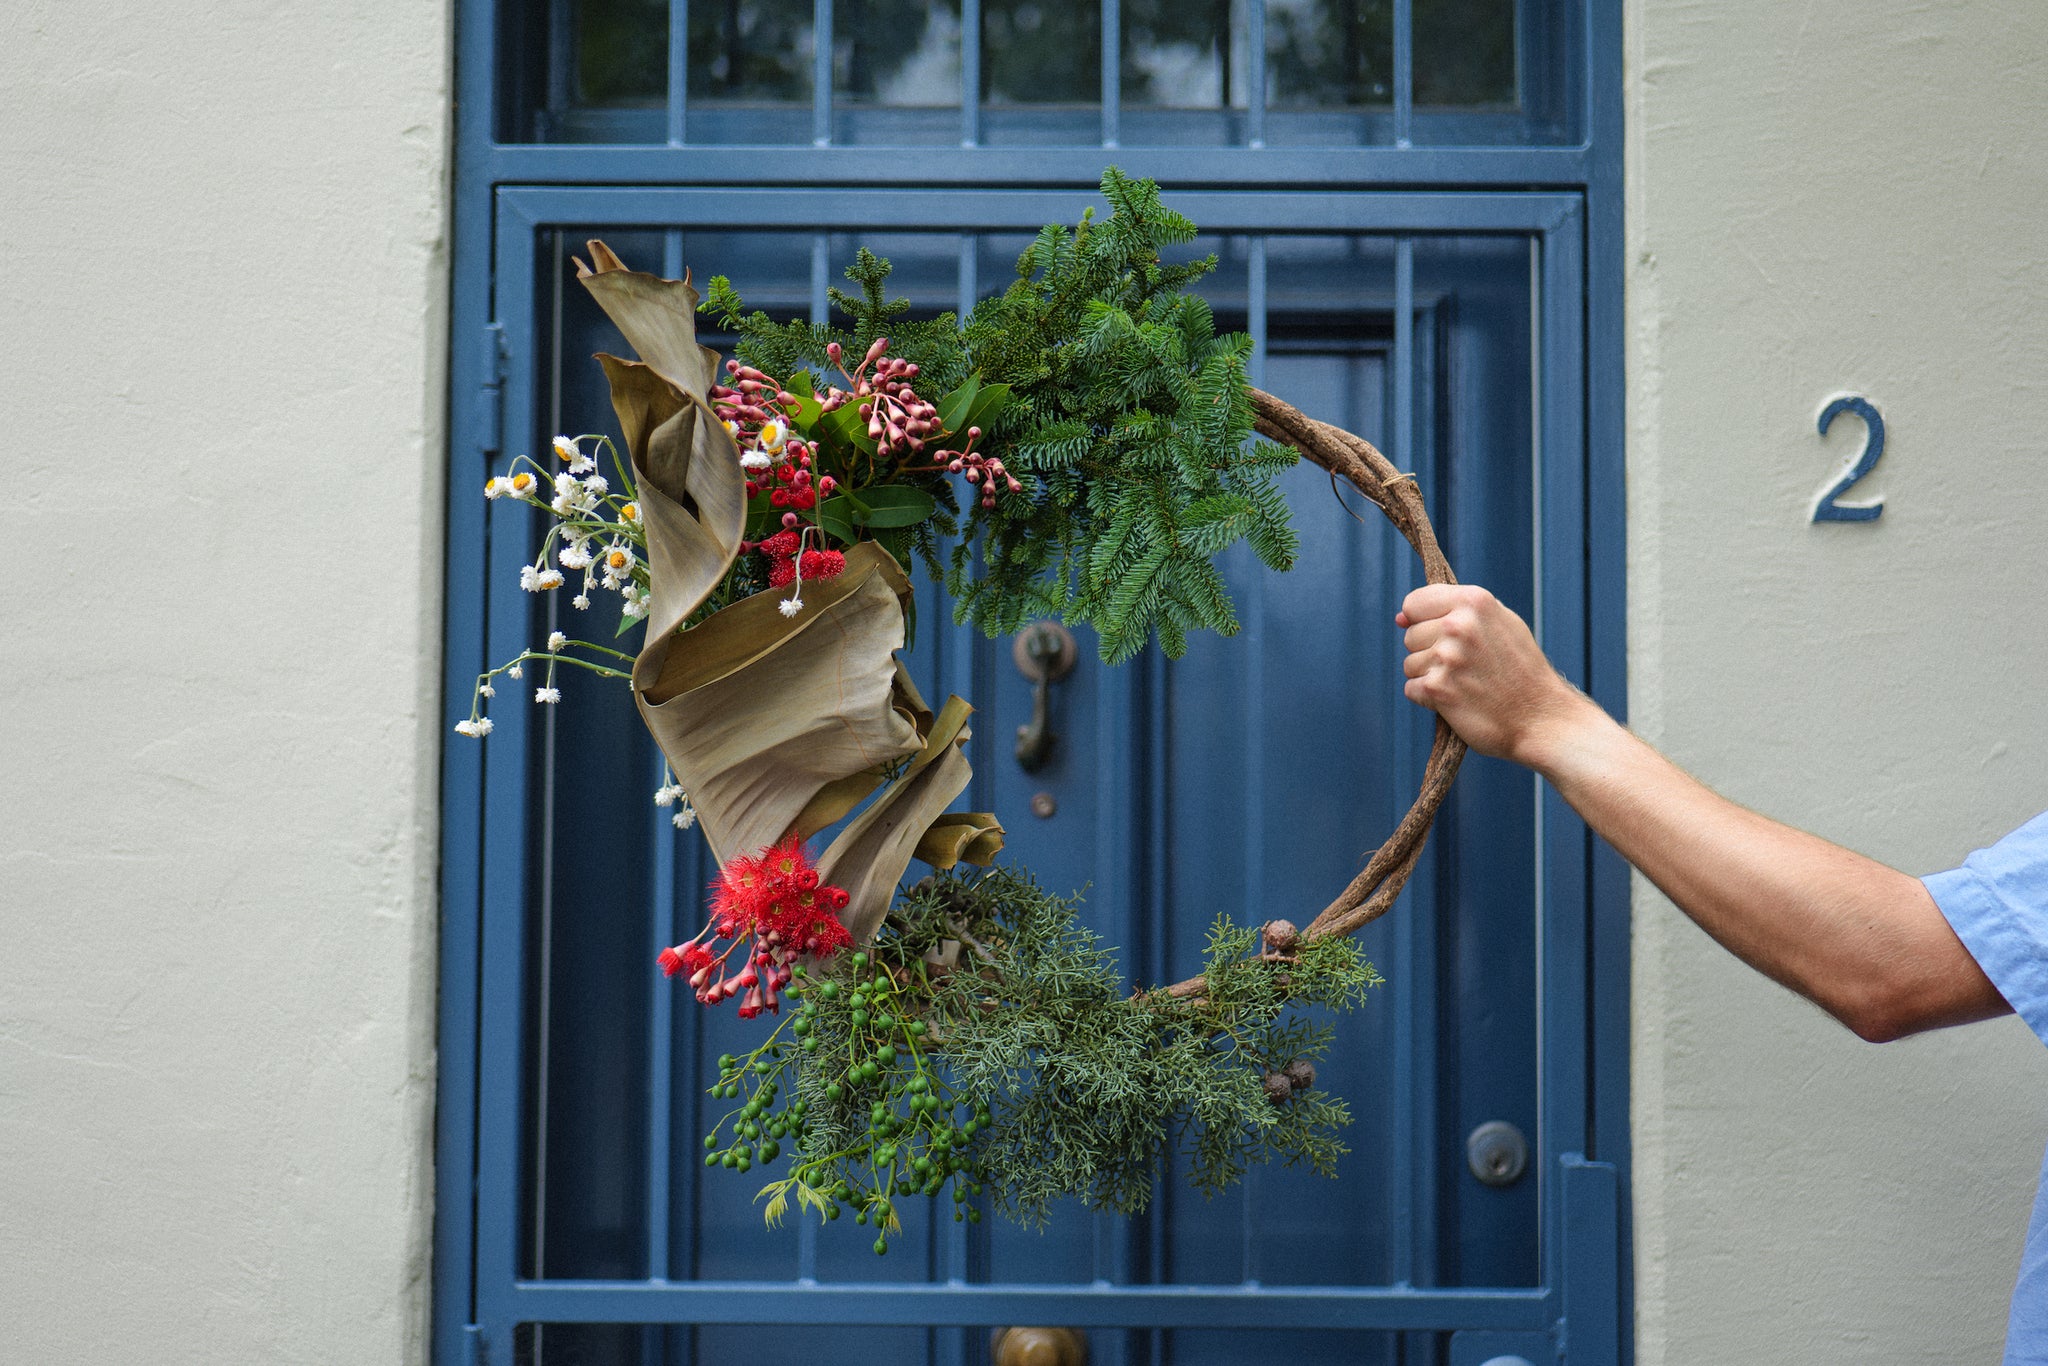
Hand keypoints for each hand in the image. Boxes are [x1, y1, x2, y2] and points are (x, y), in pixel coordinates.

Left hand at [1396, 584, 1588, 766]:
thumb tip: (1401, 618)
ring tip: (1465, 683)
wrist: (1541, 718)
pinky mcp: (1437, 688)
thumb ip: (1456, 612)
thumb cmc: (1520, 670)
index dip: (1421, 620)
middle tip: (1466, 666)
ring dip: (1430, 676)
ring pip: (1410, 664)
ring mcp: (1446, 657)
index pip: (1414, 603)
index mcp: (1474, 602)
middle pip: (1411, 636)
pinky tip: (1457, 700)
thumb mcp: (1501, 624)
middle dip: (1430, 651)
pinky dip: (1429, 698)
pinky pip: (1412, 689)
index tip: (1439, 635)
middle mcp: (1458, 625)